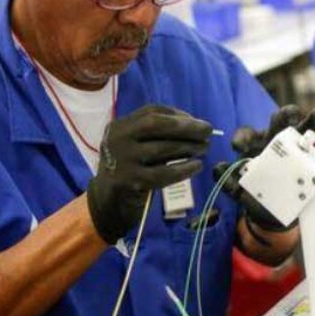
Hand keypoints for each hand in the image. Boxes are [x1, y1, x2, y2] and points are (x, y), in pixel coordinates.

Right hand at [85, 105, 212, 243]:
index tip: (196, 121)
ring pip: (162, 148)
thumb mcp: (136, 146)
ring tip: (204, 148)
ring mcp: (122, 160)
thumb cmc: (130, 170)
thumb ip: (158, 135)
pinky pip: (164, 173)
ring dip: (188, 147)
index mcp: (119, 126)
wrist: (107, 203)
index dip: (177, 115)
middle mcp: (117, 139)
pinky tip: (197, 166)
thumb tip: (196, 126)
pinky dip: (184, 169)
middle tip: (208, 131)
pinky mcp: (130, 181)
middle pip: (156, 125)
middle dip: (186, 126)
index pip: (151, 112)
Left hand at [215, 106, 314, 231]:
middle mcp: (277, 142)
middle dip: (288, 114)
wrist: (272, 214)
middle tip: (292, 116)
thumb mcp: (239, 191)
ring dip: (314, 121)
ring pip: (306, 130)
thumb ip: (228, 181)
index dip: (243, 137)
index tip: (238, 147)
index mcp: (256, 144)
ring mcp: (297, 151)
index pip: (249, 133)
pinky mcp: (312, 166)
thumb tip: (217, 167)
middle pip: (282, 120)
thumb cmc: (255, 195)